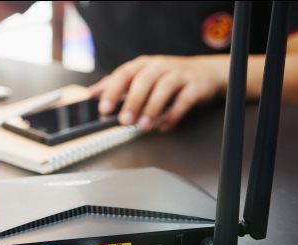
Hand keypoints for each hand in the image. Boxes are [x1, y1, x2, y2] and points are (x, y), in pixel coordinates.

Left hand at [90, 55, 226, 131]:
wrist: (206, 73)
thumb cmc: (167, 76)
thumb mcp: (141, 76)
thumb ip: (117, 84)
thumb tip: (92, 92)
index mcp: (143, 64)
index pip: (124, 74)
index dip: (112, 91)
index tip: (104, 108)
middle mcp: (160, 66)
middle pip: (144, 80)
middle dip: (132, 101)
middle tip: (124, 121)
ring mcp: (179, 75)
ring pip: (164, 89)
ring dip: (152, 109)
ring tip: (143, 126)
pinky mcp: (195, 86)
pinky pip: (184, 100)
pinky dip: (173, 115)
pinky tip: (164, 127)